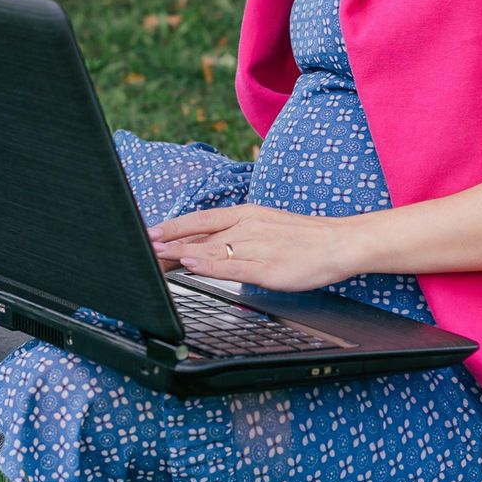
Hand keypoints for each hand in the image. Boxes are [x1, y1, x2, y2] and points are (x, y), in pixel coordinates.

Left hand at [147, 204, 358, 291]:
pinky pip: (231, 266)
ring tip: (156, 257)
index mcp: (247, 214)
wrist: (339, 242)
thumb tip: (210, 244)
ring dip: (179, 253)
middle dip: (168, 242)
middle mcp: (247, 227)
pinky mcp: (266, 267)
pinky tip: (192, 264)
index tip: (149, 232)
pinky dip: (209, 264)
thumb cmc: (305, 239)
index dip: (173, 226)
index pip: (201, 219)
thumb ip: (238, 235)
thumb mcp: (267, 227)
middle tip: (142, 246)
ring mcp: (255, 246)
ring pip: (210, 249)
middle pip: (199, 234)